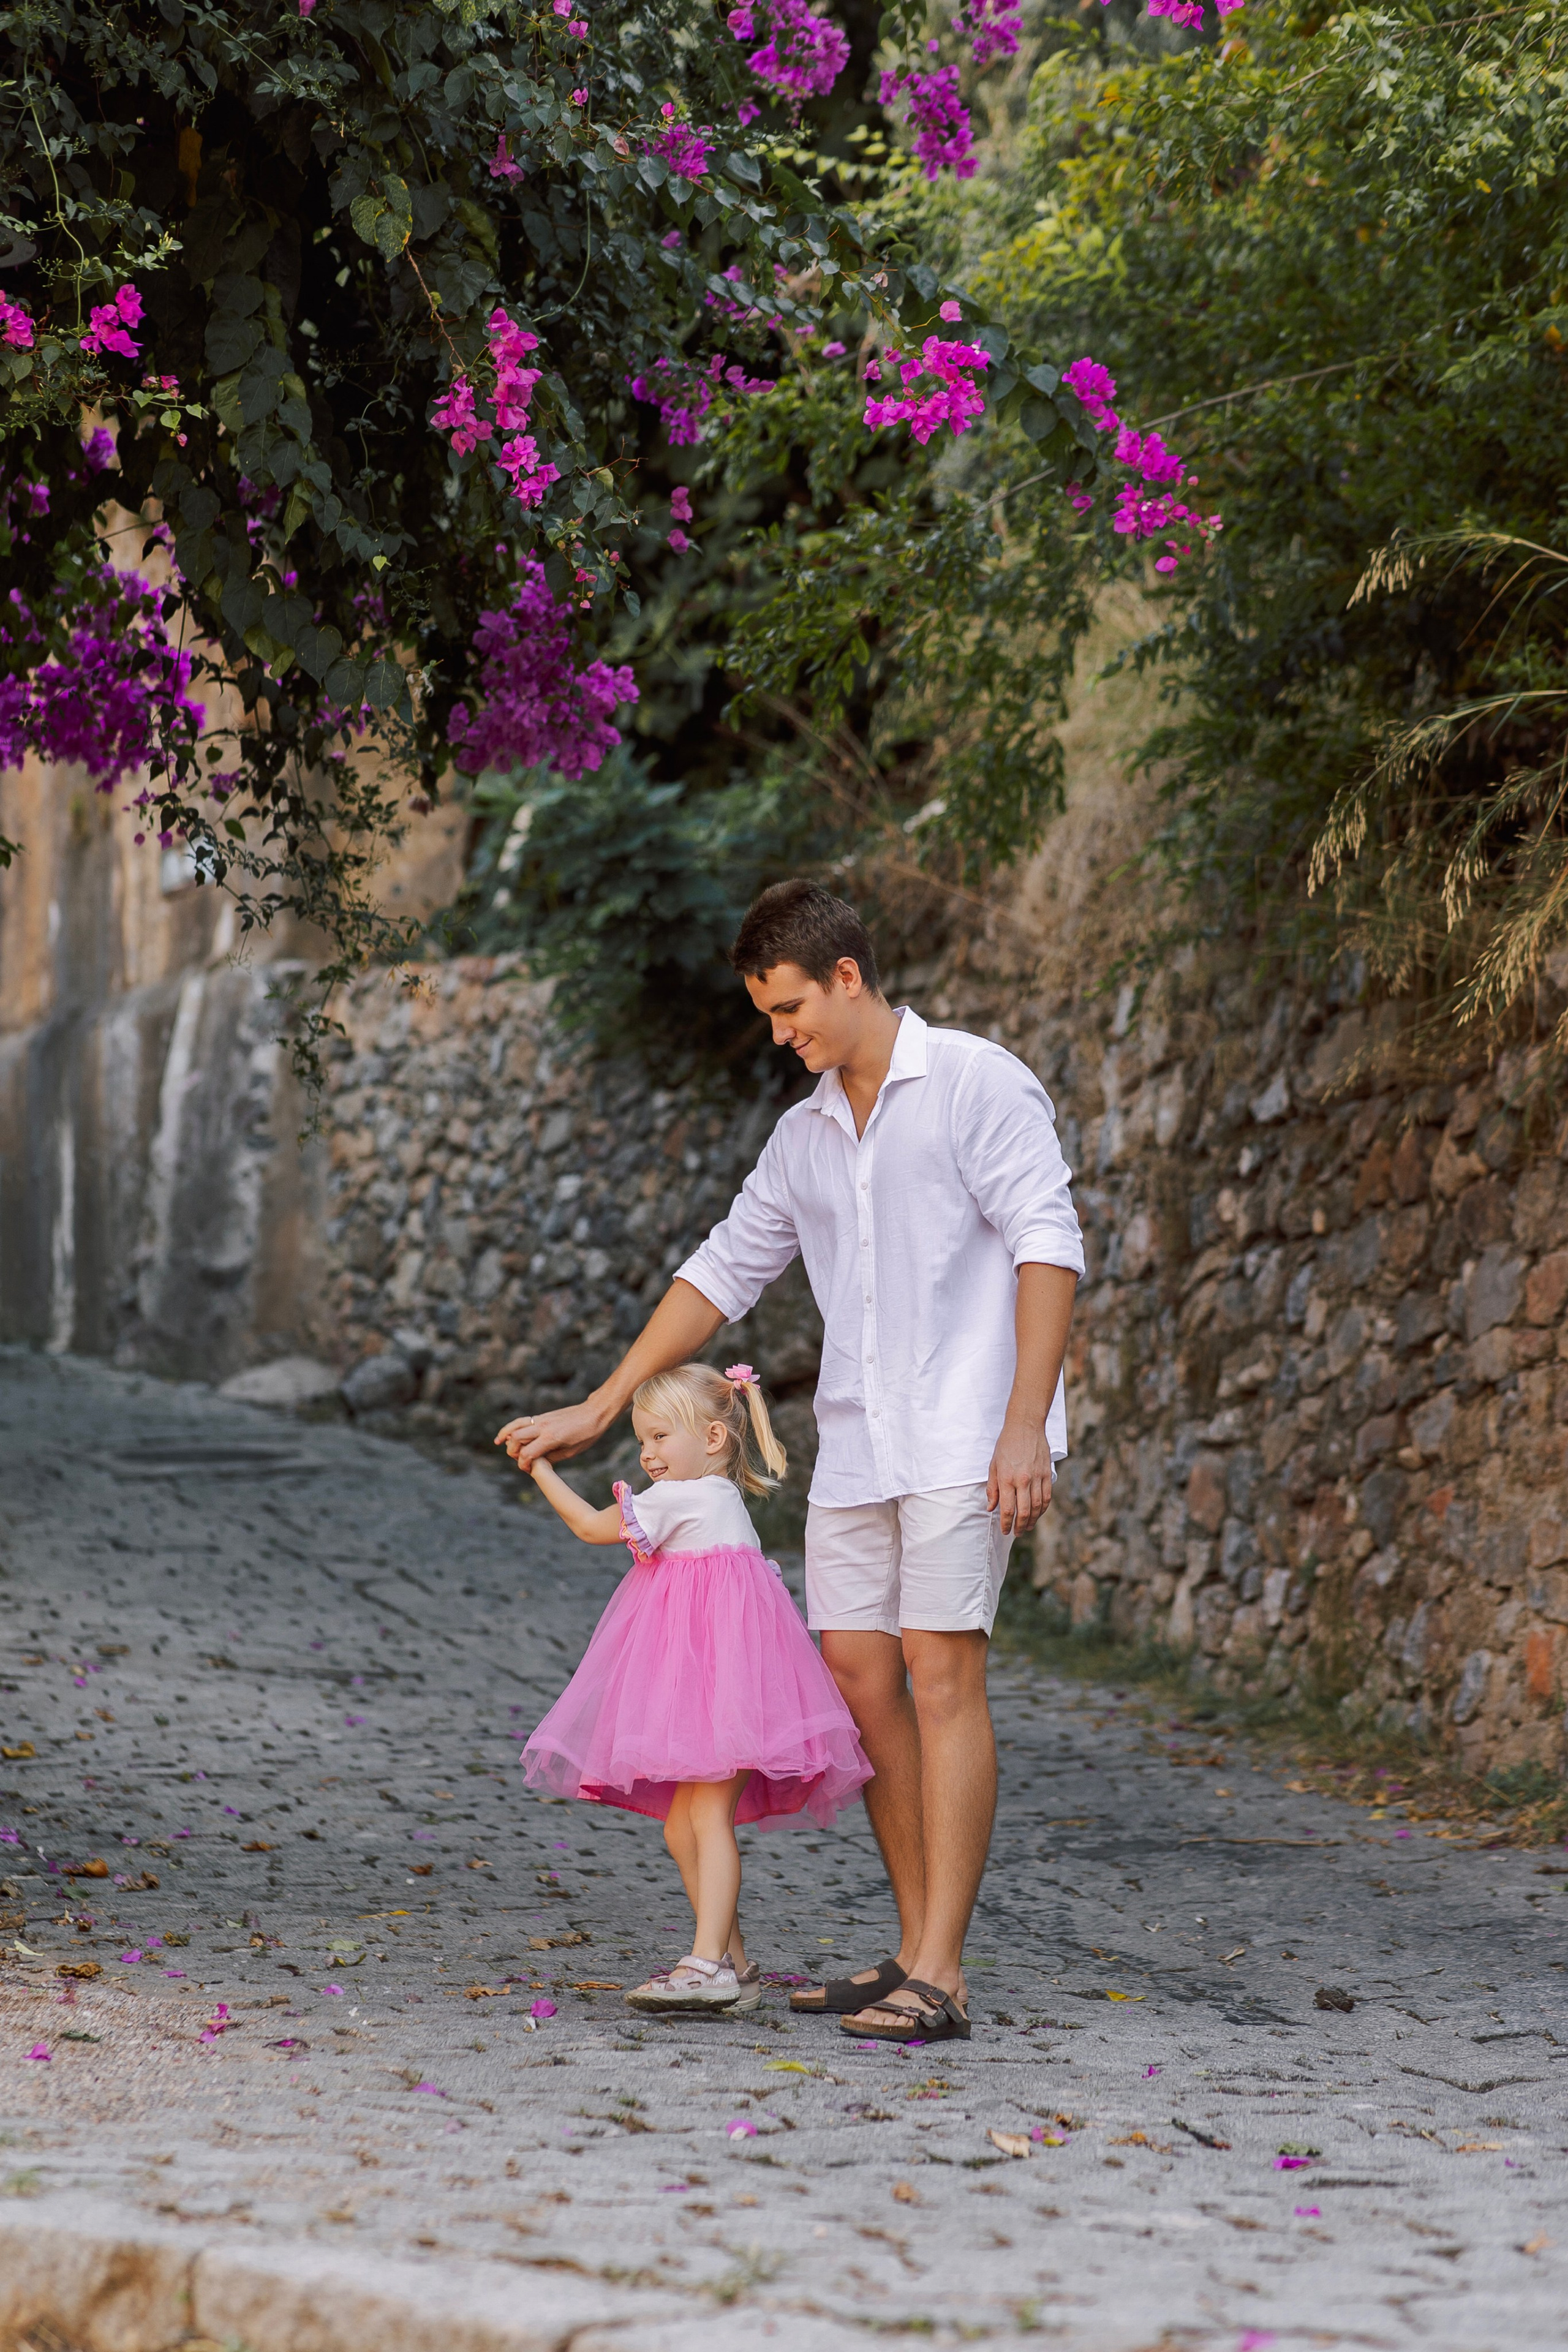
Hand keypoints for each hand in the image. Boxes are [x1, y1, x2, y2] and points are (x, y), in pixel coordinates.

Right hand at [495, 1396, 609, 1468]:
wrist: (594, 1412)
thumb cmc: (587, 1434)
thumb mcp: (571, 1451)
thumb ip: (551, 1457)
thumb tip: (538, 1462)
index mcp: (551, 1438)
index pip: (527, 1454)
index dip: (523, 1465)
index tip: (527, 1470)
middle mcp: (543, 1427)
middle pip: (515, 1439)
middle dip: (512, 1452)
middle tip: (519, 1459)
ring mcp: (542, 1419)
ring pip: (515, 1426)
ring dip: (505, 1434)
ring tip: (498, 1442)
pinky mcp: (543, 1416)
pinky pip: (523, 1420)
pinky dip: (513, 1426)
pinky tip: (508, 1433)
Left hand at [986, 1416, 1054, 1536]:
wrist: (1025, 1426)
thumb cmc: (1006, 1444)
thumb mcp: (993, 1465)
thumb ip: (992, 1488)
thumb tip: (991, 1508)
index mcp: (1007, 1478)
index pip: (1007, 1509)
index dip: (1006, 1524)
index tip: (1005, 1531)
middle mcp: (1023, 1480)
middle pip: (1024, 1512)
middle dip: (1020, 1527)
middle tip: (1017, 1533)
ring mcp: (1037, 1477)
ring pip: (1037, 1507)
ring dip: (1032, 1520)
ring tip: (1027, 1527)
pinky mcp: (1047, 1474)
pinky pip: (1047, 1497)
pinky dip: (1043, 1509)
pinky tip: (1038, 1513)